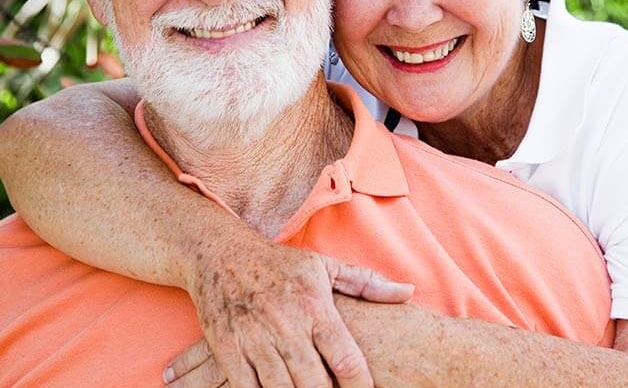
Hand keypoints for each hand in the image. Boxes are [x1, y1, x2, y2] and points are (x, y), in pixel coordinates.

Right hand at [170, 235, 412, 387]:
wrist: (220, 253)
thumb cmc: (278, 263)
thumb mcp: (324, 266)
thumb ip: (366, 283)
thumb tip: (407, 291)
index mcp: (314, 306)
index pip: (346, 358)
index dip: (360, 387)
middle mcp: (286, 325)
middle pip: (315, 385)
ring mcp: (254, 339)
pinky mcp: (227, 350)